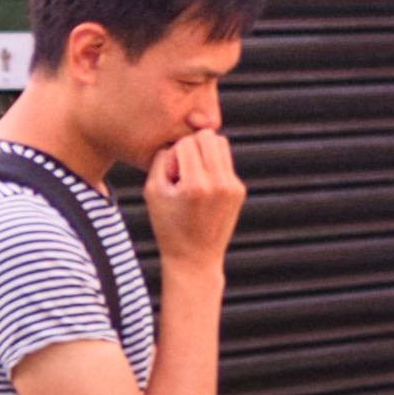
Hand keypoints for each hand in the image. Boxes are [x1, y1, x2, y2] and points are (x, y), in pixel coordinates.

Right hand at [142, 126, 242, 268]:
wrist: (194, 257)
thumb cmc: (167, 225)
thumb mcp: (153, 192)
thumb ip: (161, 160)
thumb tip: (175, 141)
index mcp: (196, 185)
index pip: (187, 142)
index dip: (174, 154)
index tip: (170, 174)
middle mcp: (220, 184)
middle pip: (209, 137)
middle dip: (192, 146)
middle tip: (182, 169)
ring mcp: (234, 186)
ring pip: (221, 144)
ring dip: (204, 152)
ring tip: (191, 175)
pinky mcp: (240, 190)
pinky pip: (226, 162)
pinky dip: (212, 167)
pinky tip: (201, 187)